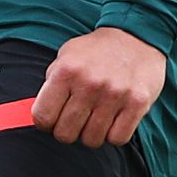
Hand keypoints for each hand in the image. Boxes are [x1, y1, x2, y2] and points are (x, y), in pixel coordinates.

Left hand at [33, 27, 164, 147]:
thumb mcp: (64, 58)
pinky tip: (112, 122)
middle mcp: (89, 83)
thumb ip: (51, 85)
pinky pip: (118, 139)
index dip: (44, 124)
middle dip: (66, 132)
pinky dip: (113, 136)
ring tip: (94, 119)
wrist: (136, 37)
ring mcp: (115, 94)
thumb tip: (37, 115)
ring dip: (90, 135)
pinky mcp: (138, 103)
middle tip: (74, 121)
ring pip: (92, 140)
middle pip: (65, 133)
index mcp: (66, 71)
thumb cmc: (94, 53)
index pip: (43, 117)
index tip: (51, 120)